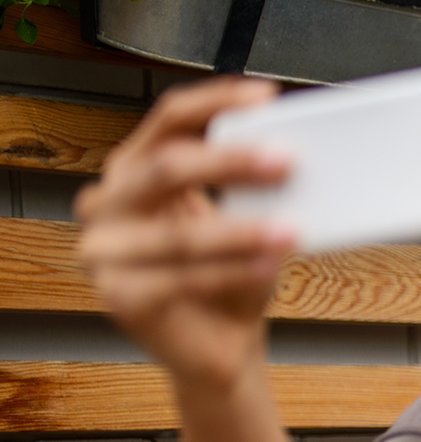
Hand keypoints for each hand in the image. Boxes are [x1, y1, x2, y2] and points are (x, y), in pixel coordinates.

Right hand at [74, 76, 294, 388]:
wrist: (218, 345)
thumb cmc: (231, 273)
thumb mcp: (246, 220)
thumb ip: (257, 187)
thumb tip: (295, 153)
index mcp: (133, 169)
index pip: (167, 119)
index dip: (215, 102)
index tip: (265, 96)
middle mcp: (108, 203)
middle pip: (166, 168)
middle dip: (229, 162)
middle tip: (286, 160)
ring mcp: (103, 251)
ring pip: (179, 233)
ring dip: (241, 231)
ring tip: (292, 230)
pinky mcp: (119, 298)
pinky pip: (183, 280)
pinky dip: (233, 271)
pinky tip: (269, 266)